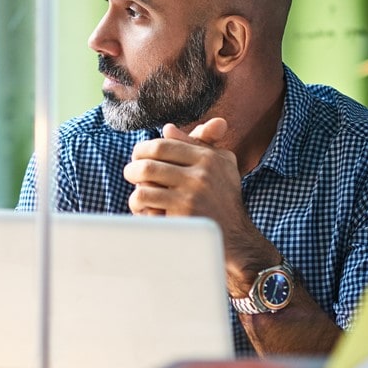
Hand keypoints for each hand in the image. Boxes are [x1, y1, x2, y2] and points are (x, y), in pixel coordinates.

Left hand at [125, 118, 280, 296]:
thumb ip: (198, 143)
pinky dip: (140, 207)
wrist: (237, 239)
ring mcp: (191, 196)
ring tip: (138, 195)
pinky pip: (147, 204)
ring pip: (143, 185)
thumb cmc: (224, 199)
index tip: (138, 157)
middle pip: (149, 163)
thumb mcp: (221, 166)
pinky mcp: (182, 216)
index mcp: (208, 158)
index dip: (143, 149)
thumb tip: (168, 128)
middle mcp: (201, 175)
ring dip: (135, 190)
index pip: (163, 145)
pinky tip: (146, 211)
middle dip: (133, 169)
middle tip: (131, 174)